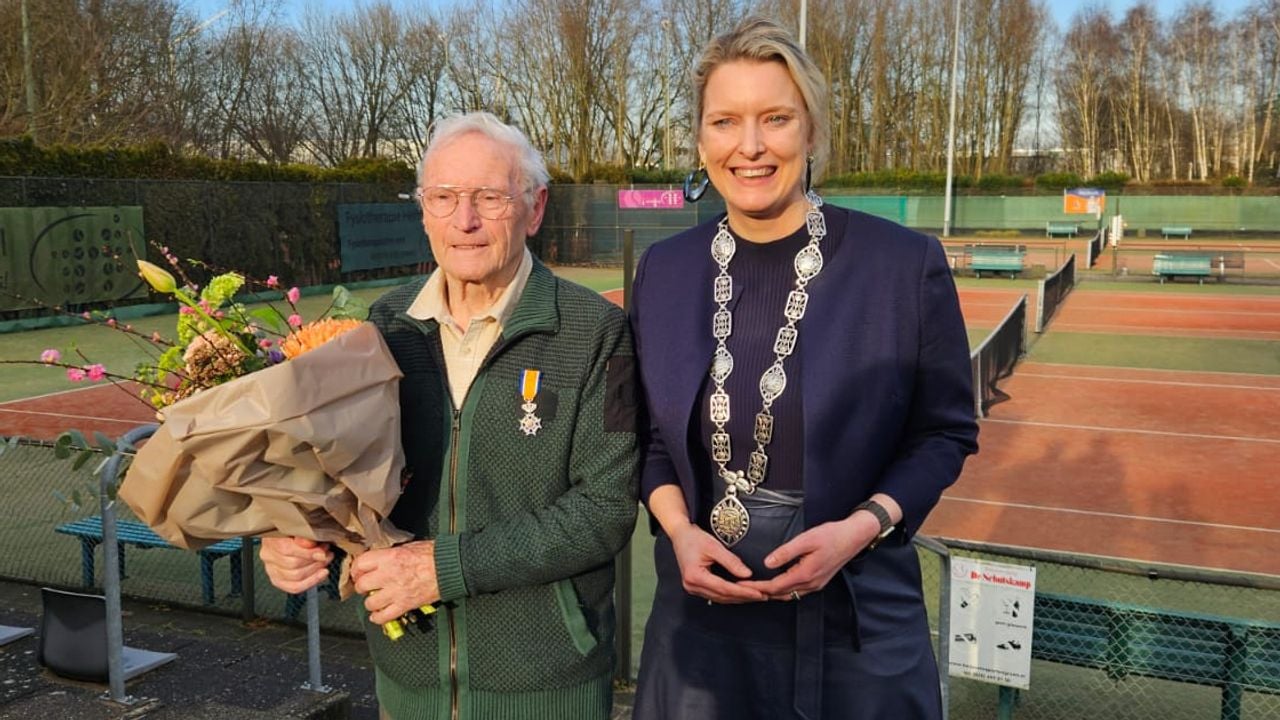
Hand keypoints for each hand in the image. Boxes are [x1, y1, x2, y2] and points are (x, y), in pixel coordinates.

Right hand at [260, 536, 332, 593]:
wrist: (284, 535)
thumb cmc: (292, 530)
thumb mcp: (298, 527)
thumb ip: (303, 534)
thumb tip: (310, 544)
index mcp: (271, 541)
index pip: (287, 550)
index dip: (308, 552)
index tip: (323, 549)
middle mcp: (268, 557)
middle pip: (293, 565)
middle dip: (315, 560)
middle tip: (327, 553)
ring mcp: (272, 570)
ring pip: (295, 577)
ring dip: (316, 569)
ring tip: (325, 560)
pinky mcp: (277, 580)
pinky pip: (294, 587)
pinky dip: (311, 582)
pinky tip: (321, 574)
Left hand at [352, 540, 439, 624]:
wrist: (450, 567)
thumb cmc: (434, 554)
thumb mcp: (408, 546)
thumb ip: (391, 554)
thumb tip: (380, 559)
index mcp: (389, 557)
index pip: (360, 564)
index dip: (357, 569)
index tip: (359, 572)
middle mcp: (388, 575)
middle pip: (361, 585)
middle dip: (362, 586)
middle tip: (366, 586)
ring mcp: (396, 592)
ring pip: (369, 603)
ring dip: (370, 602)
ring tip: (375, 599)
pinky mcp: (404, 605)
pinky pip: (384, 617)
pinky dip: (378, 618)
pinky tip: (379, 614)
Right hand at [668, 522, 767, 603]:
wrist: (680, 535)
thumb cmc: (694, 538)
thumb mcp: (714, 547)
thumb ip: (731, 561)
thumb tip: (747, 574)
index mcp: (695, 576)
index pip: (724, 588)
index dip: (742, 592)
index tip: (758, 593)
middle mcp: (692, 586)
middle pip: (722, 596)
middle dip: (743, 597)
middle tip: (762, 597)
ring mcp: (692, 588)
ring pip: (719, 598)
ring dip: (738, 598)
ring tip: (755, 597)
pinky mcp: (696, 587)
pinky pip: (715, 595)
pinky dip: (730, 595)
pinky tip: (741, 594)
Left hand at [738, 515, 874, 600]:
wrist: (854, 537)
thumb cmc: (831, 535)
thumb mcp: (806, 540)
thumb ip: (785, 552)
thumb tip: (767, 563)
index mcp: (806, 574)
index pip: (775, 586)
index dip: (756, 587)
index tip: (741, 585)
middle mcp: (811, 584)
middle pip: (780, 594)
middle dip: (760, 592)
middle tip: (741, 589)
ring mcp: (816, 585)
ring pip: (788, 595)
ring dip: (771, 593)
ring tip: (754, 589)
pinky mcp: (818, 582)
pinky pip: (796, 591)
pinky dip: (782, 590)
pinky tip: (775, 585)